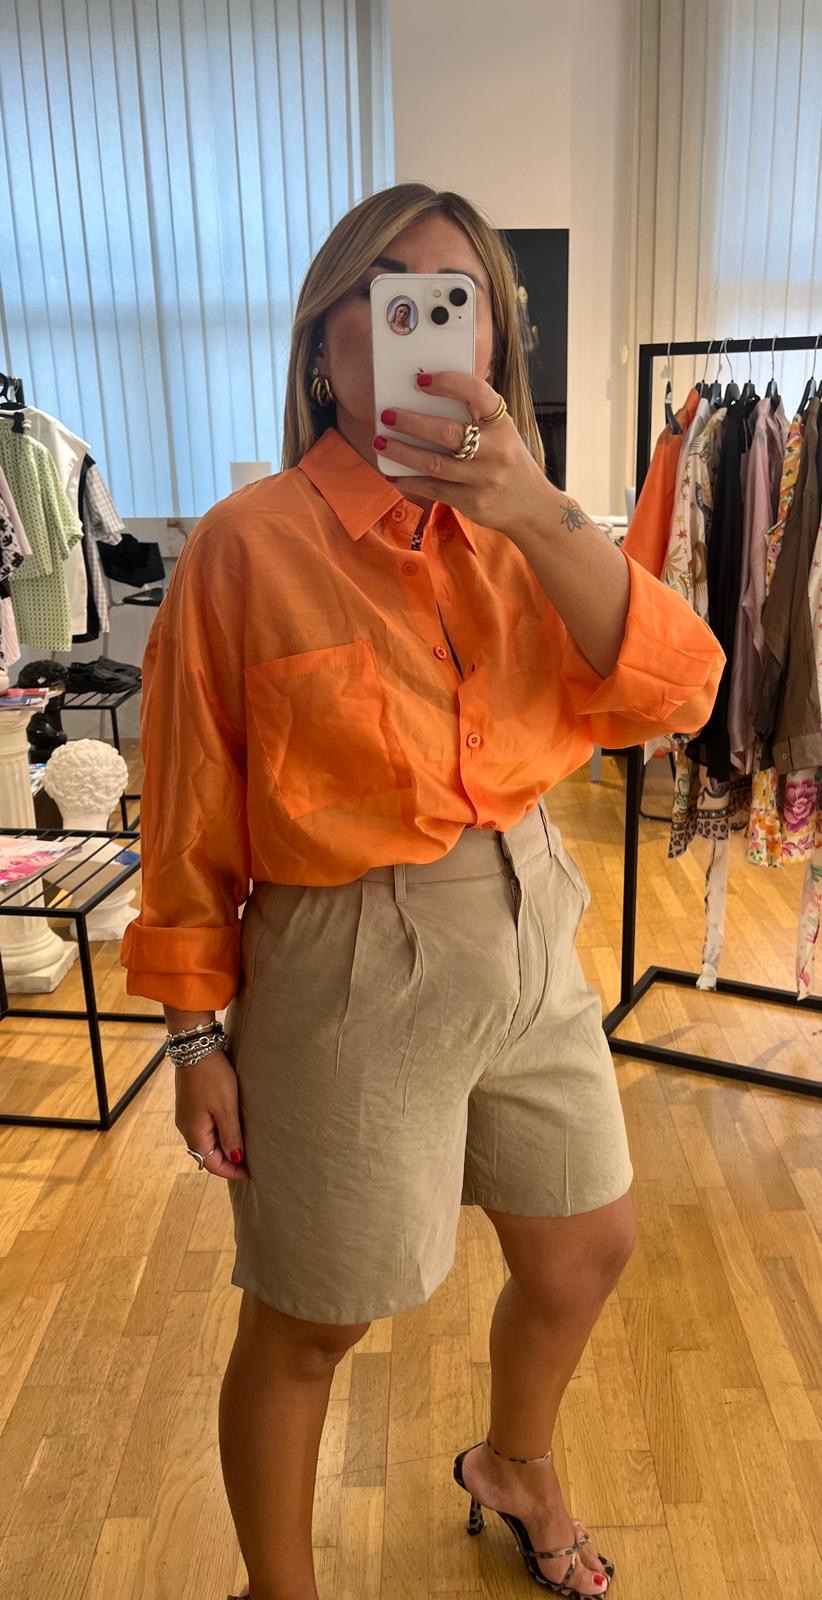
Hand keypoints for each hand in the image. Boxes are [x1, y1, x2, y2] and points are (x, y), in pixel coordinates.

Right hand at [174, 1049, 249, 1180]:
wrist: (195, 1047)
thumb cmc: (212, 1077)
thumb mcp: (226, 1108)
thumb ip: (231, 1136)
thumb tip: (236, 1159)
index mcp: (194, 1132)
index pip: (212, 1164)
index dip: (232, 1171)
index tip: (251, 1173)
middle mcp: (187, 1128)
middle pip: (208, 1154)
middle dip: (229, 1161)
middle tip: (251, 1162)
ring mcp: (187, 1115)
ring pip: (207, 1140)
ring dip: (224, 1147)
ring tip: (245, 1147)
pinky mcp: (191, 1104)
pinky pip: (205, 1127)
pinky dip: (219, 1133)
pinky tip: (232, 1127)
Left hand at [374, 372, 551, 542]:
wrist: (532, 507)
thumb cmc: (508, 462)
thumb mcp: (502, 433)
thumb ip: (476, 416)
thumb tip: (428, 396)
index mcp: (503, 423)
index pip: (477, 393)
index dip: (449, 383)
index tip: (421, 381)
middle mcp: (496, 450)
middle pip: (447, 432)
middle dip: (411, 422)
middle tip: (387, 415)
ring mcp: (484, 479)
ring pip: (434, 463)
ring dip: (402, 452)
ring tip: (380, 442)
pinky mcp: (473, 503)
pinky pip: (434, 489)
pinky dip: (410, 481)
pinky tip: (393, 474)